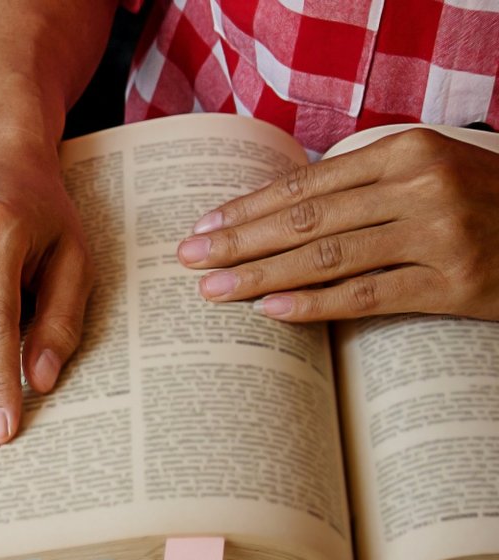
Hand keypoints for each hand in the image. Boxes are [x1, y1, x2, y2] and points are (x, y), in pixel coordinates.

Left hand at [177, 128, 498, 322]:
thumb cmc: (481, 203)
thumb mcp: (429, 172)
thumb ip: (365, 185)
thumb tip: (279, 211)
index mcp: (408, 152)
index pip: (307, 186)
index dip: (249, 208)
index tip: (203, 228)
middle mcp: (421, 186)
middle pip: (307, 221)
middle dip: (239, 243)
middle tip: (187, 261)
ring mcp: (438, 234)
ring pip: (327, 258)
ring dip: (260, 276)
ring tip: (213, 291)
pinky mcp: (453, 283)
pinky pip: (367, 295)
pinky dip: (313, 304)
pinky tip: (270, 311)